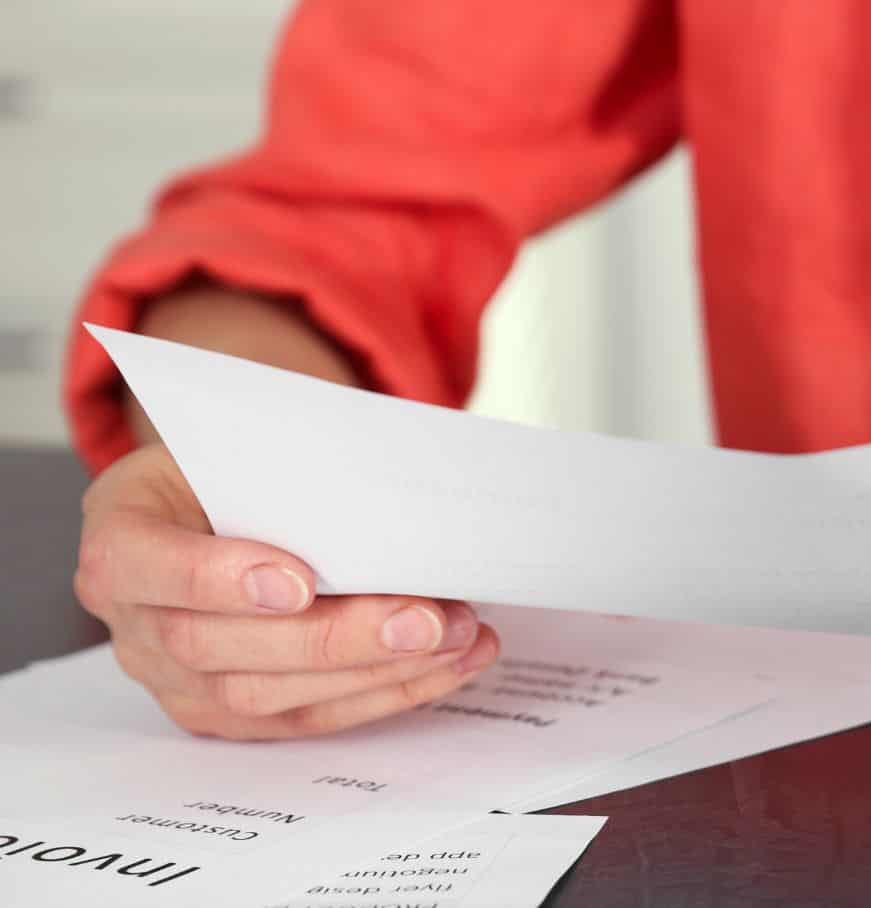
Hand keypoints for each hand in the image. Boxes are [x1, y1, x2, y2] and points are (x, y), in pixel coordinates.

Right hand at [74, 443, 498, 737]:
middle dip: (334, 638)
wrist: (223, 501)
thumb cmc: (236, 467)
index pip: (140, 565)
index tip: (300, 582)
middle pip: (215, 647)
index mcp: (119, 537)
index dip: (216, 579)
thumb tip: (389, 498)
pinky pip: (304, 717)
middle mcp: (132, 620)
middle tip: (427, 620)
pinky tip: (449, 665)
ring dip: (376, 671)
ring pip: (265, 696)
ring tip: (459, 637)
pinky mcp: (224, 715)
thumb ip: (288, 471)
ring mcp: (174, 678)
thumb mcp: (244, 444)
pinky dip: (386, 692)